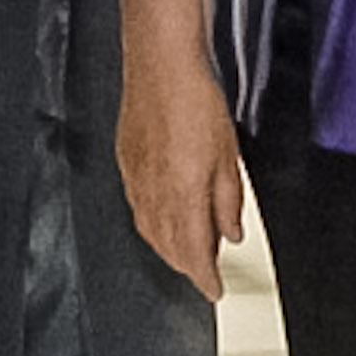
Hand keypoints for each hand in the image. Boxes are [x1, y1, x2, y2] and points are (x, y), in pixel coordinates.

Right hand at [114, 33, 245, 301]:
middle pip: (168, 248)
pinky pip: (137, 209)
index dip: (204, 279)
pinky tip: (161, 219)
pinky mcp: (125, 163)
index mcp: (182, 196)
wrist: (161, 65)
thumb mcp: (228, 156)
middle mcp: (154, 195)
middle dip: (187, 266)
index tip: (214, 290)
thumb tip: (230, 233)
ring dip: (168, 249)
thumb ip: (228, 201)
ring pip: (149, 232)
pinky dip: (152, 224)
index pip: (193, 254)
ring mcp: (135, 180)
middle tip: (205, 272)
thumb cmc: (195, 102)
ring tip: (186, 252)